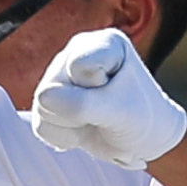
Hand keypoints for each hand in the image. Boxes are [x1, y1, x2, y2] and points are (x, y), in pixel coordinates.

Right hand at [26, 28, 186, 169]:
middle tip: (109, 111)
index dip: (98, 87)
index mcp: (104, 43)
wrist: (145, 142)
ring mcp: (61, 77)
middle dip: (82, 111)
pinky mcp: (49, 102)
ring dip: (73, 126)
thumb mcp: (120, 112)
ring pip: (43, 107)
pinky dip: (65, 137)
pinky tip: (84, 128)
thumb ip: (82, 104)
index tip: (121, 91)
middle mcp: (77, 52)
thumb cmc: (142, 120)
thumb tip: (42, 98)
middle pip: (55, 87)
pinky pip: (41, 126)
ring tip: (97, 120)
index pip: (80, 66)